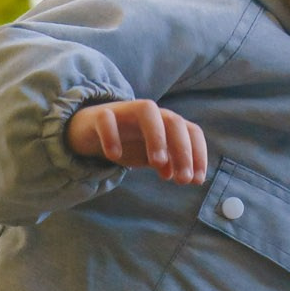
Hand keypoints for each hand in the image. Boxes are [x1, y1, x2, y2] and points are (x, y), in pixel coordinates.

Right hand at [65, 97, 207, 183]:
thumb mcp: (150, 156)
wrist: (91, 130)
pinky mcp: (100, 115)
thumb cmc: (127, 142)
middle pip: (173, 121)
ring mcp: (126, 112)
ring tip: (157, 164)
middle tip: (183, 179)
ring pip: (146, 110)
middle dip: (182, 149)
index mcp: (166, 123)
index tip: (197, 180)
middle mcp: (150, 114)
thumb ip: (167, 164)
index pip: (191, 131)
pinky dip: (111, 135)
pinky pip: (107, 119)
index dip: (198, 154)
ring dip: (156, 136)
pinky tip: (115, 156)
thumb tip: (181, 177)